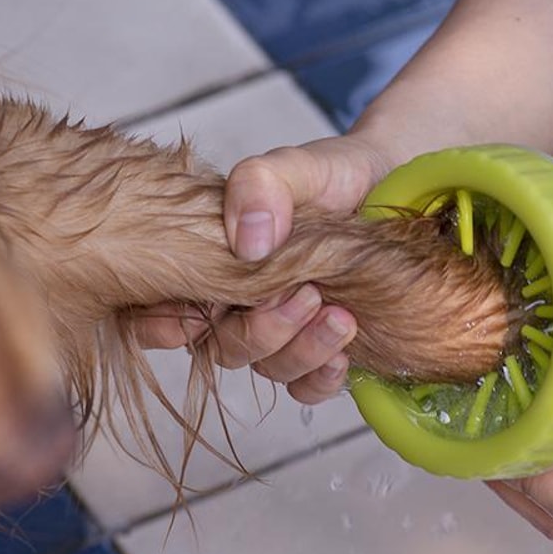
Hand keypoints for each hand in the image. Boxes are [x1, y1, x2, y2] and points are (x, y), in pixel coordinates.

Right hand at [137, 133, 392, 402]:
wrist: (394, 181)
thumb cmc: (333, 173)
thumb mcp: (296, 166)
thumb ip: (261, 185)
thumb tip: (247, 243)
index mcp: (210, 261)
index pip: (158, 307)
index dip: (159, 325)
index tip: (192, 318)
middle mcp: (237, 302)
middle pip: (221, 347)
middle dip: (259, 332)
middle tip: (307, 295)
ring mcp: (280, 329)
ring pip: (266, 368)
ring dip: (300, 352)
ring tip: (340, 316)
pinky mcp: (322, 349)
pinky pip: (307, 387)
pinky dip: (320, 380)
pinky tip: (344, 356)